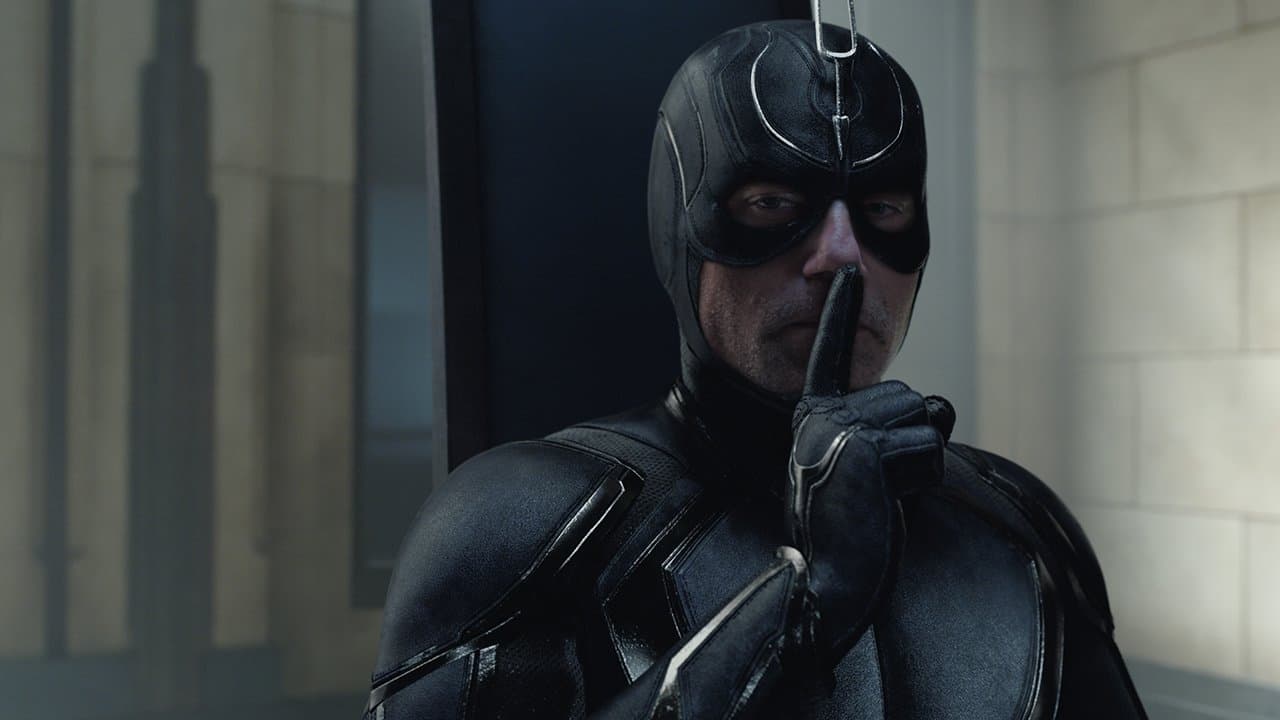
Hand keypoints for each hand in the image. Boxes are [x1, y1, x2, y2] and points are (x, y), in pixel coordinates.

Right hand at [785, 265, 952, 658]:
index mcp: (813, 415)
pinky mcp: (862, 449)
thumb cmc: (853, 529)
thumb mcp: (878, 467)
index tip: (845, 271)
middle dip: (913, 443)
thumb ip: (904, 429)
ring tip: (880, 497)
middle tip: (878, 487)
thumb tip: (943, 406)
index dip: (839, 311)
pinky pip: (930, 450)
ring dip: (920, 465)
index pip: (829, 355)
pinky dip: (922, 481)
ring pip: (924, 422)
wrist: (827, 582)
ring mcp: (836, 430)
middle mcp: (818, 415)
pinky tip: (886, 505)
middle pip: (908, 398)